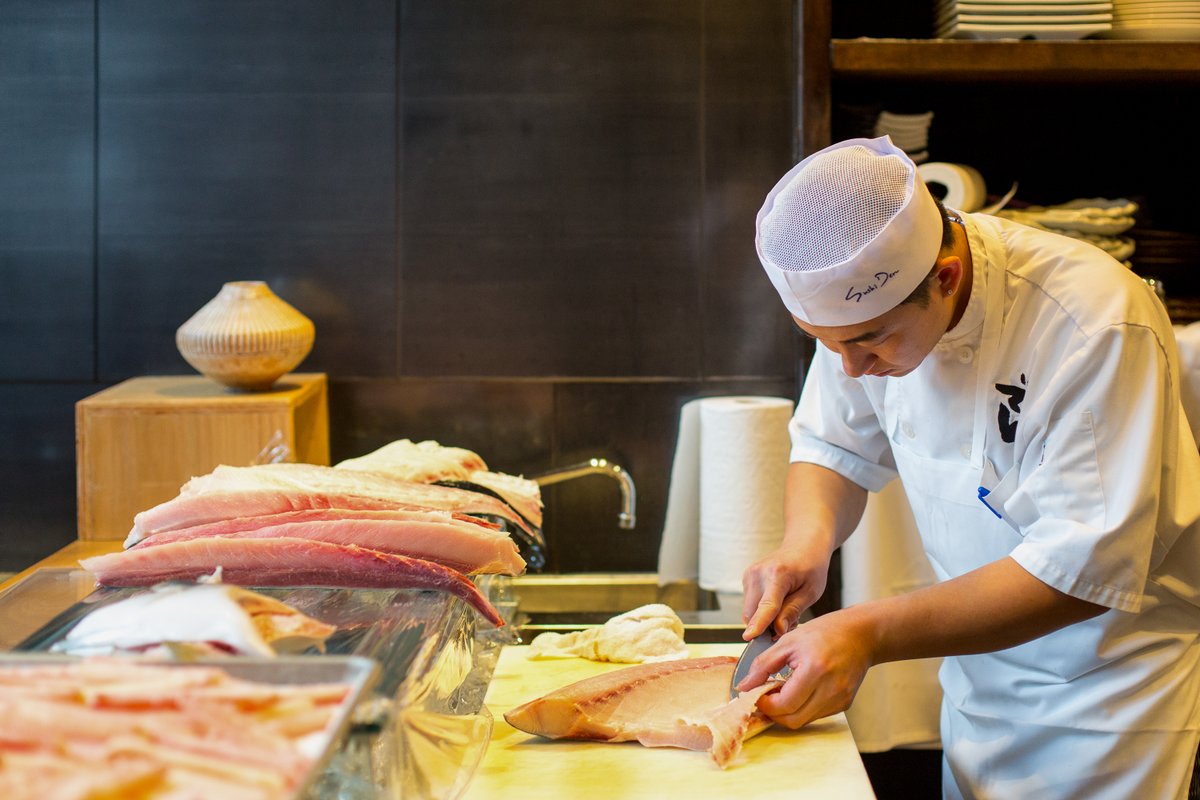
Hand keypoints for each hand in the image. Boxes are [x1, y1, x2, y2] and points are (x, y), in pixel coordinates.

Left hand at [736, 611, 871, 728]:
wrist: (861, 635)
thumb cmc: (824, 632)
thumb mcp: (788, 641)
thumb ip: (763, 664)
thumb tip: (744, 686)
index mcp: (815, 670)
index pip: (784, 704)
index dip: (765, 704)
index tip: (755, 693)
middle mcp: (830, 689)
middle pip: (793, 720)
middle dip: (774, 712)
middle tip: (765, 696)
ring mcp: (840, 699)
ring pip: (804, 721)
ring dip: (788, 711)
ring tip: (782, 690)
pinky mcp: (844, 704)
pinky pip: (816, 715)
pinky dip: (802, 708)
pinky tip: (799, 690)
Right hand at [741, 544, 830, 639]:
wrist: (803, 546)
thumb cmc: (811, 568)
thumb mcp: (811, 592)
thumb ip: (792, 611)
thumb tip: (778, 631)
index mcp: (779, 574)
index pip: (767, 605)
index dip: (759, 623)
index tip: (749, 637)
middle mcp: (758, 573)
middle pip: (753, 613)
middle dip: (767, 627)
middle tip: (789, 623)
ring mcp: (749, 574)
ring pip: (749, 612)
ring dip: (764, 619)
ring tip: (785, 610)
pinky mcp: (746, 578)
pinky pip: (749, 605)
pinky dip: (761, 611)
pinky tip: (777, 603)